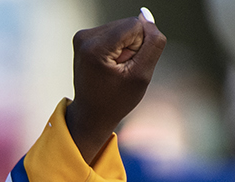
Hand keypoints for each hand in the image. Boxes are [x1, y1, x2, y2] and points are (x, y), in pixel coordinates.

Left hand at [65, 13, 166, 163]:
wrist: (91, 114)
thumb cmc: (116, 100)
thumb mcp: (142, 75)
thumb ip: (152, 43)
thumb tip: (146, 14)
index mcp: (95, 47)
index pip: (136, 25)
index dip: (140, 46)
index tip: (127, 67)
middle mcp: (84, 37)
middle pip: (128, 24)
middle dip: (132, 46)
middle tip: (120, 70)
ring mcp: (82, 36)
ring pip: (122, 27)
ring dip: (125, 47)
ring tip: (114, 69)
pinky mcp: (84, 37)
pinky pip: (114, 32)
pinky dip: (117, 47)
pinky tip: (109, 65)